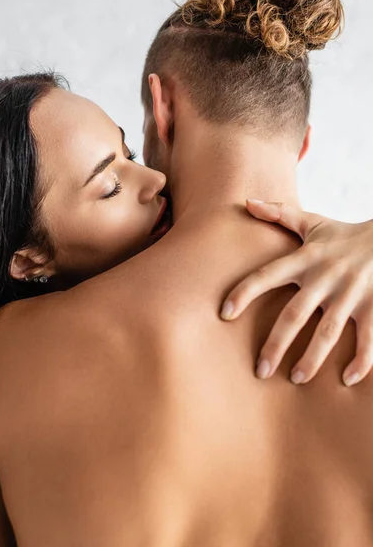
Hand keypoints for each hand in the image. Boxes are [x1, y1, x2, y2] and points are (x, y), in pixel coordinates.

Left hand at [221, 199, 372, 386]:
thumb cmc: (344, 235)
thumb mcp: (312, 222)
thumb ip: (279, 214)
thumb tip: (246, 202)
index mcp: (305, 259)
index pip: (267, 275)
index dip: (244, 292)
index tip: (224, 313)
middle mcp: (325, 277)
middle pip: (295, 314)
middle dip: (276, 344)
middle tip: (261, 370)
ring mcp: (351, 293)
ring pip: (329, 332)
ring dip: (312, 358)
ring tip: (296, 378)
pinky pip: (369, 339)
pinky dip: (360, 360)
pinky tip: (346, 379)